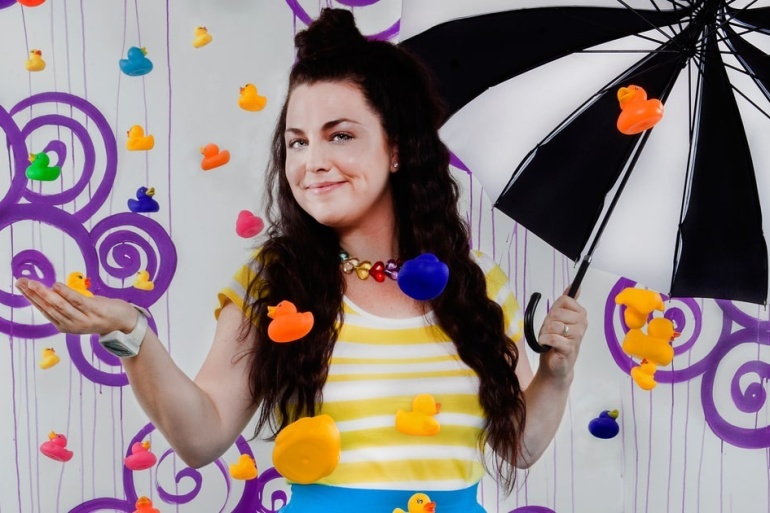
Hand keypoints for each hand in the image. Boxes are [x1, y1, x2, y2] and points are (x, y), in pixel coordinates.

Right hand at [15, 278, 137, 334]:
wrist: (125, 321)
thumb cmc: (102, 312)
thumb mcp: (80, 310)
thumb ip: (65, 303)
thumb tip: (49, 290)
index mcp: (65, 325)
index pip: (44, 310)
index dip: (31, 297)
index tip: (20, 285)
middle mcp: (72, 324)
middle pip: (48, 308)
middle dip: (33, 294)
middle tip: (21, 282)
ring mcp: (84, 319)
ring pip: (60, 305)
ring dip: (44, 293)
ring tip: (33, 283)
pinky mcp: (95, 311)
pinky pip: (78, 302)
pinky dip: (66, 294)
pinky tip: (56, 286)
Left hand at [536, 290, 587, 380]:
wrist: (554, 365)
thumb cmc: (555, 341)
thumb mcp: (557, 318)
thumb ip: (565, 302)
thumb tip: (575, 286)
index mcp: (580, 314)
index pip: (564, 300)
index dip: (554, 310)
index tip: (555, 320)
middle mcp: (582, 324)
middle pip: (557, 313)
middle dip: (548, 323)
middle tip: (551, 332)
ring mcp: (577, 336)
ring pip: (553, 325)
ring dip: (545, 333)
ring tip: (550, 340)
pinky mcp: (569, 348)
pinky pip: (552, 337)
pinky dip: (544, 341)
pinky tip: (547, 345)